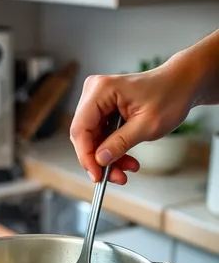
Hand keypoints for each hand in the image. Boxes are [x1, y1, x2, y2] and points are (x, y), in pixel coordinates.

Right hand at [70, 58, 195, 183]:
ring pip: (93, 140)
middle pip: (84, 136)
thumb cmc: (169, 95)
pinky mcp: (104, 110)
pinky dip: (114, 151)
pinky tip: (128, 161)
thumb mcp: (147, 125)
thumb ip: (120, 143)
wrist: (181, 85)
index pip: (81, 129)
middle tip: (116, 177)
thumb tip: (100, 160)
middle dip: (99, 160)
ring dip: (109, 159)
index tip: (97, 175)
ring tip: (127, 171)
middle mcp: (94, 93)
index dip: (86, 156)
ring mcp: (98, 102)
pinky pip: (102, 137)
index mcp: (101, 90)